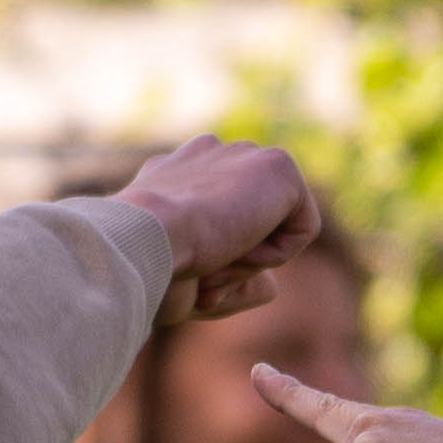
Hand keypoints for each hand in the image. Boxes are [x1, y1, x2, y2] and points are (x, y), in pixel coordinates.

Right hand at [115, 139, 320, 329]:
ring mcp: (244, 154)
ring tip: (212, 258)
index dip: (211, 262)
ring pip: (274, 229)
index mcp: (177, 172)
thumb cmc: (150, 271)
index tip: (183, 278)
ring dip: (248, 259)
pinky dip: (274, 254)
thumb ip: (228, 278)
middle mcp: (210, 155)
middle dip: (232, 259)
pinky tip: (236, 245)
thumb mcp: (182, 281)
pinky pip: (302, 229)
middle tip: (197, 275)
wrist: (140, 243)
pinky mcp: (279, 166)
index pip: (218, 219)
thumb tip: (272, 287)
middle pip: (250, 225)